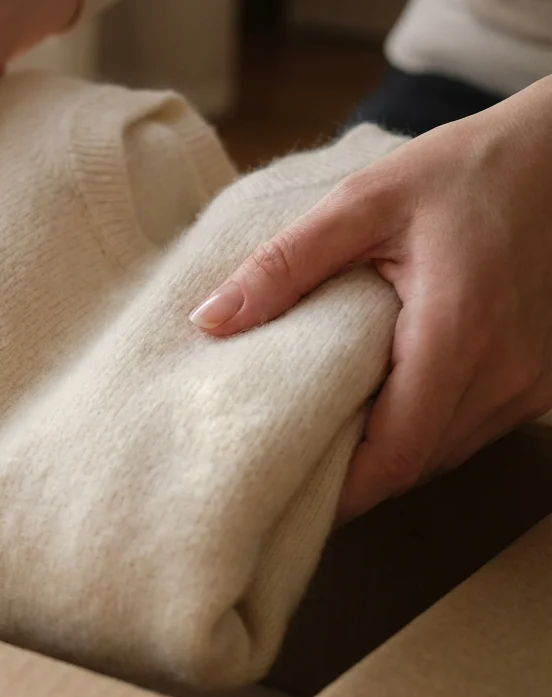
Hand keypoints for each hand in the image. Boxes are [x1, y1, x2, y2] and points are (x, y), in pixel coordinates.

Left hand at [190, 76, 551, 522]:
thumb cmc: (465, 169)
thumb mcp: (363, 201)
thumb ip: (285, 264)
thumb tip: (210, 320)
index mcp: (455, 336)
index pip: (394, 456)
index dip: (340, 492)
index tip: (281, 495)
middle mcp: (505, 373)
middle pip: (418, 465)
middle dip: (354, 477)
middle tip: (286, 467)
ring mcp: (533, 381)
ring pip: (449, 453)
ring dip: (390, 455)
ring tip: (323, 437)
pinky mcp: (544, 378)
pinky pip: (476, 428)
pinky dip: (427, 430)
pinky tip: (383, 405)